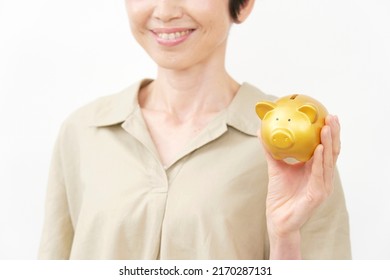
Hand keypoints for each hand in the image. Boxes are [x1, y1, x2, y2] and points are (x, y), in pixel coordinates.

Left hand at [262, 115, 340, 258]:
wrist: (278, 219)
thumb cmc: (280, 195)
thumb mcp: (276, 168)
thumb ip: (271, 151)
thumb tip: (261, 132)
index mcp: (316, 170)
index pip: (326, 148)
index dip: (329, 133)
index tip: (327, 116)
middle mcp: (323, 177)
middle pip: (332, 152)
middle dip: (334, 134)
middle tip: (332, 116)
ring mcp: (323, 186)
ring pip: (328, 161)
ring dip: (329, 143)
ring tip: (327, 127)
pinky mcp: (318, 195)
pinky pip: (319, 174)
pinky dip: (320, 160)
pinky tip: (319, 148)